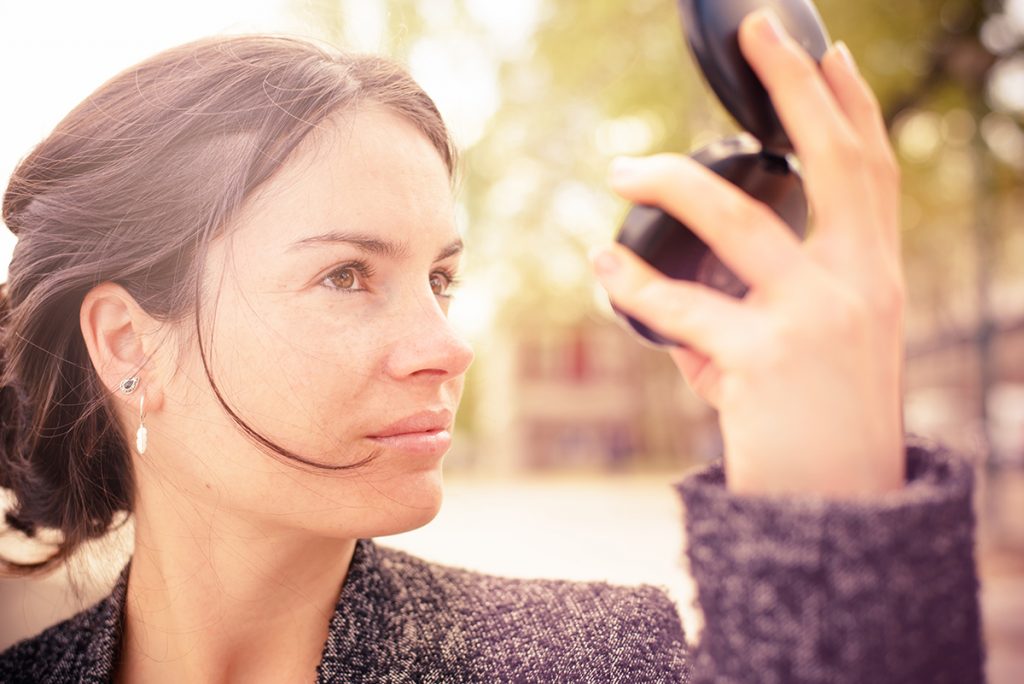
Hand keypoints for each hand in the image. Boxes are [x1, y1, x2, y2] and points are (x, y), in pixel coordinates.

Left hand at [592, 9, 904, 498]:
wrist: (837, 513)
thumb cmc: (817, 428)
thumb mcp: (807, 354)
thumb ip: (755, 304)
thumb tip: (673, 276)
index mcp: (876, 277)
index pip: (873, 173)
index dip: (850, 108)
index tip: (824, 51)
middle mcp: (861, 286)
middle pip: (835, 163)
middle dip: (795, 88)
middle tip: (758, 31)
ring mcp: (816, 320)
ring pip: (740, 221)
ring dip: (671, 182)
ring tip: (618, 165)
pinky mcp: (764, 361)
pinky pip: (681, 306)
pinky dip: (632, 280)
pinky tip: (600, 261)